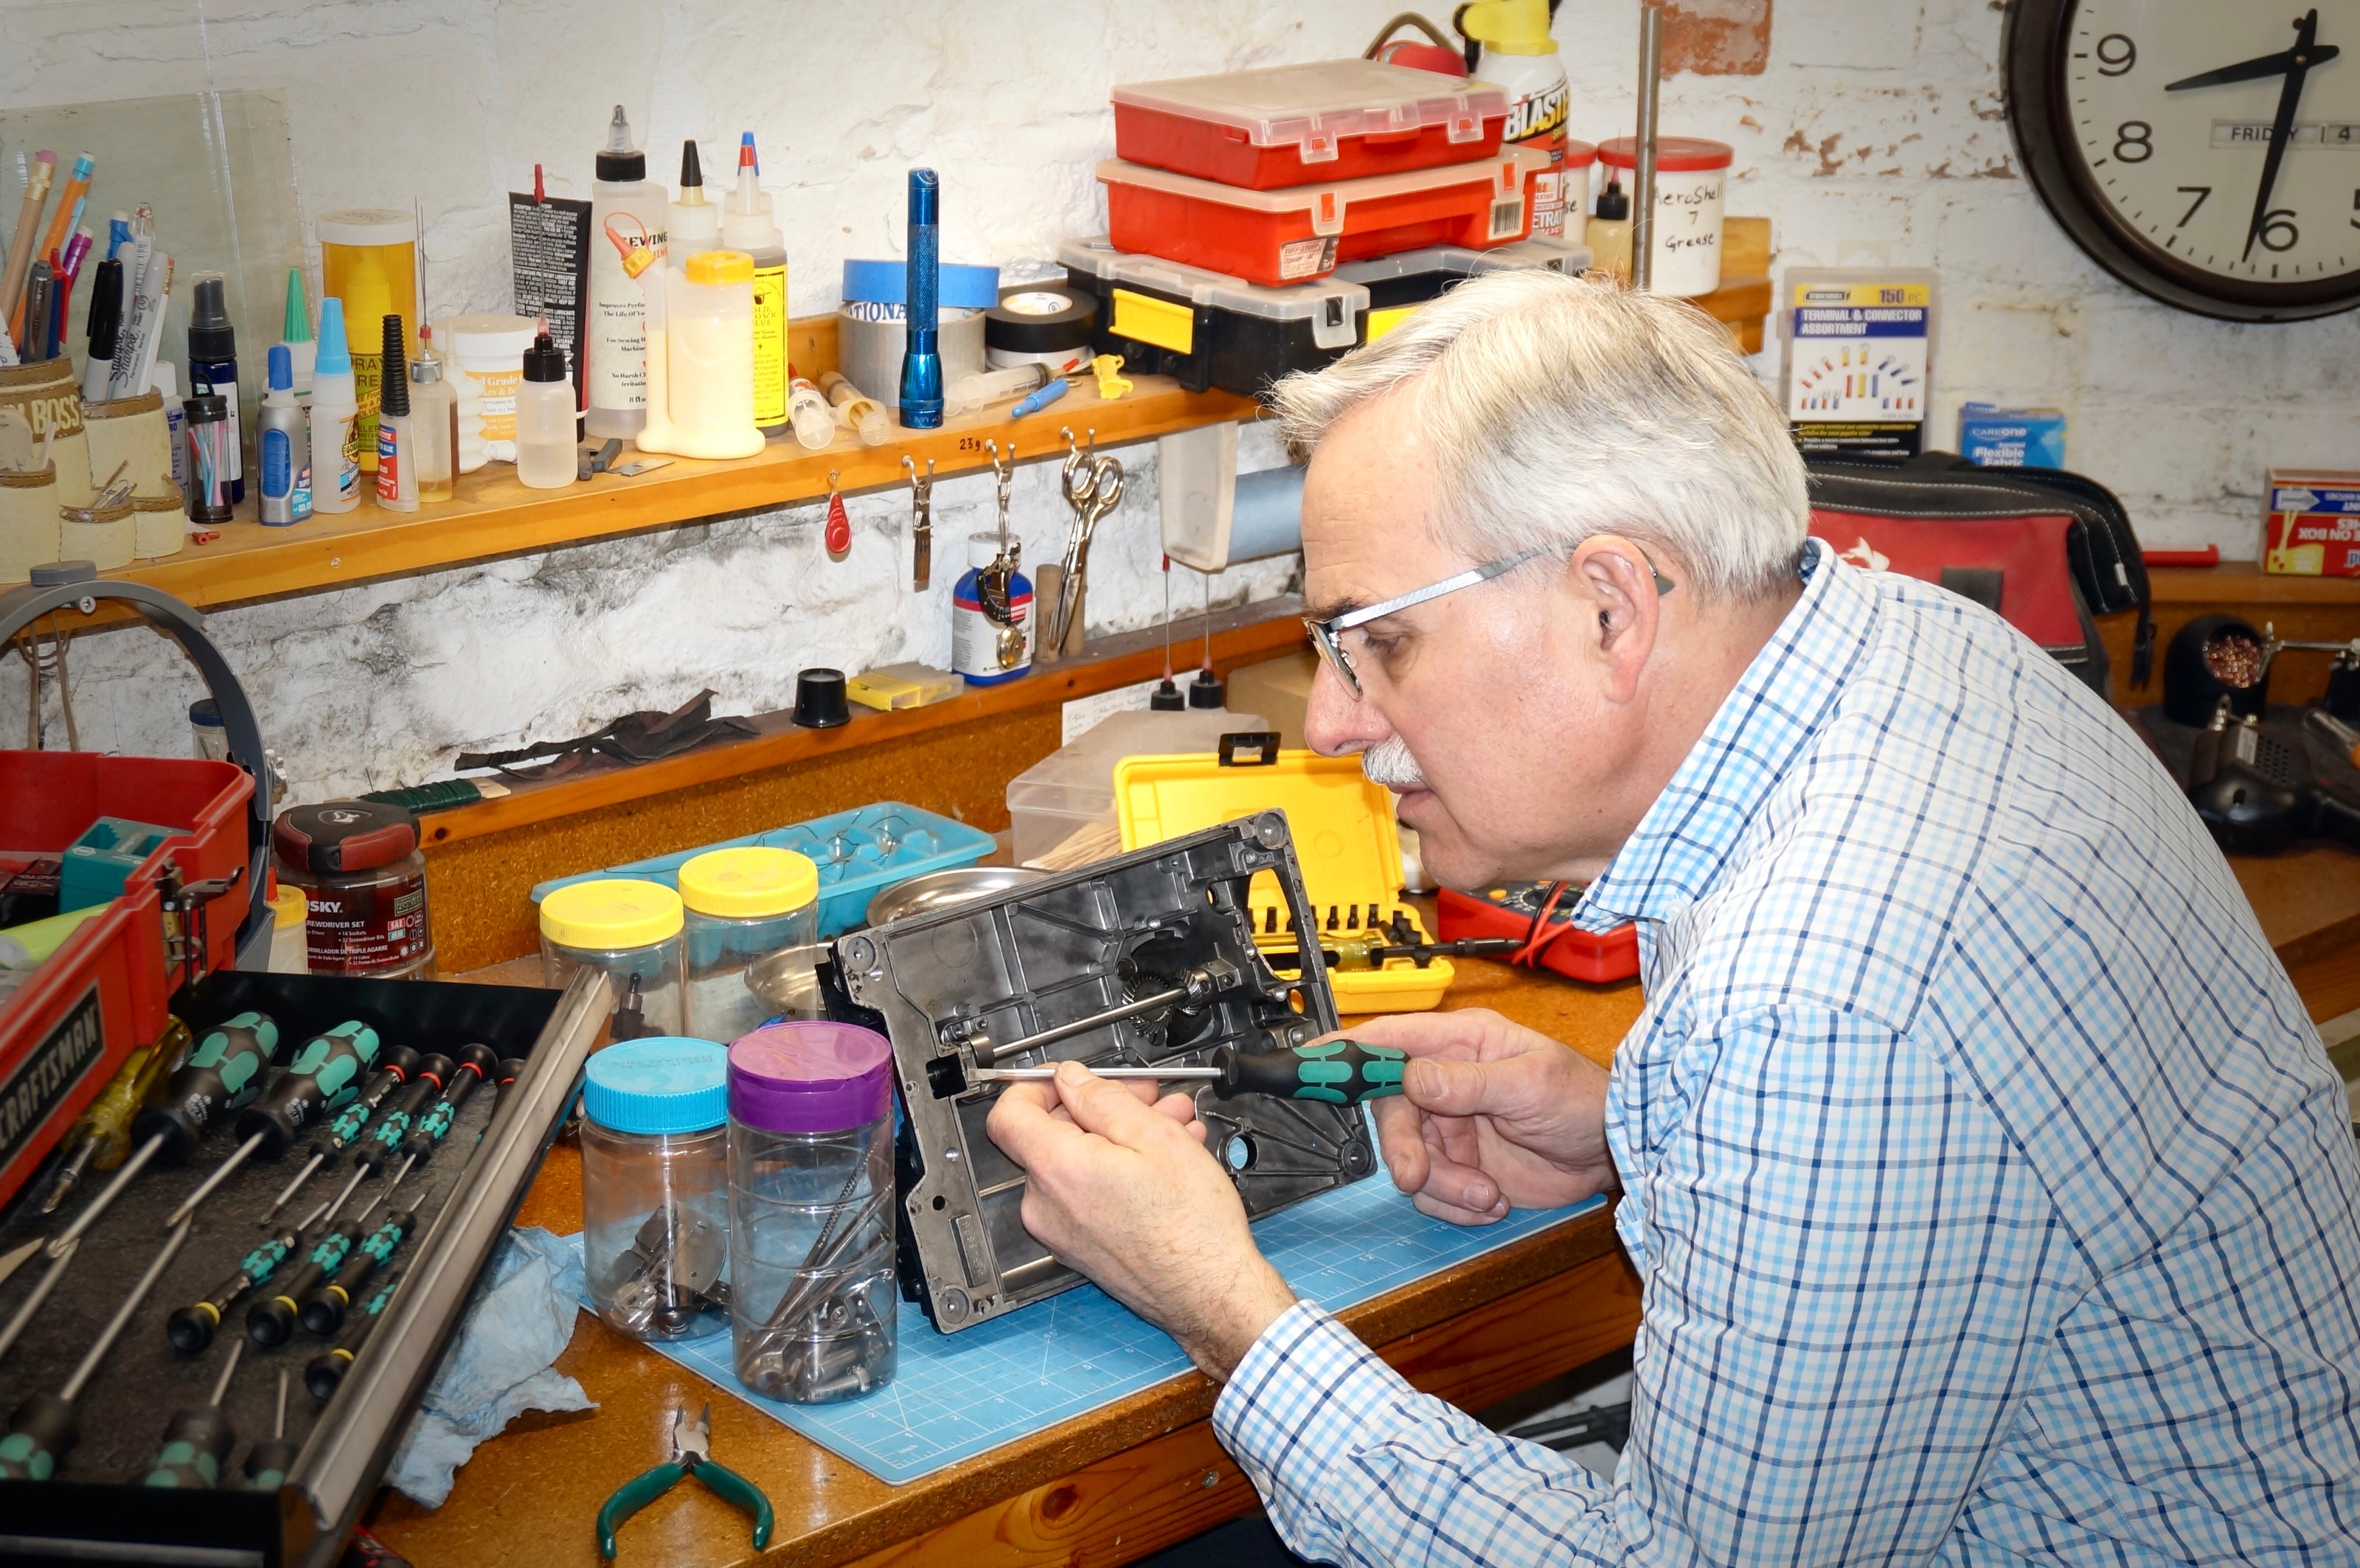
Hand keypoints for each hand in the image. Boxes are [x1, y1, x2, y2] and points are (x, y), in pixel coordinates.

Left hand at [986, 1062, 1297, 1379]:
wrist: (1211, 1296)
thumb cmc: (1191, 1227)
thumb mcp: (1155, 1138)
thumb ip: (1103, 1099)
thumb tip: (1071, 1080)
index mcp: (1057, 1170)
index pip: (1009, 1113)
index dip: (1036, 1084)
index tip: (1069, 1077)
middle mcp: (1045, 1205)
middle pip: (1053, 1135)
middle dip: (1103, 1107)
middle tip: (1149, 1096)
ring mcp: (1060, 1231)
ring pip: (1079, 1163)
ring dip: (1121, 1137)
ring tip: (1173, 1126)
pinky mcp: (1080, 1248)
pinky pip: (1088, 1193)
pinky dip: (1118, 1170)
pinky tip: (1164, 1161)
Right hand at [1349, 1009, 1617, 1224]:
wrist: (1615, 1154)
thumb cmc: (1582, 1099)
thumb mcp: (1529, 1084)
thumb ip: (1469, 1083)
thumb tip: (1414, 1076)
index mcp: (1460, 1045)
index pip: (1390, 1040)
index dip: (1346, 1051)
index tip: (1309, 1063)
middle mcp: (1446, 1084)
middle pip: (1391, 1114)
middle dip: (1402, 1151)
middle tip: (1419, 1178)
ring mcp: (1451, 1129)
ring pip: (1409, 1162)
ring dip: (1444, 1188)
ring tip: (1489, 1195)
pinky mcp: (1462, 1169)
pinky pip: (1434, 1194)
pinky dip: (1459, 1207)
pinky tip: (1494, 1203)